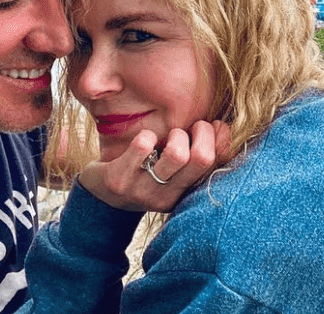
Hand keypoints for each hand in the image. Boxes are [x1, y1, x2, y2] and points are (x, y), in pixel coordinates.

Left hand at [78, 120, 230, 212]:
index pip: (217, 165)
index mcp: (185, 194)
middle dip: (201, 132)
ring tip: (166, 137)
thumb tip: (223, 126)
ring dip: (175, 135)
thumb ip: (195, 153)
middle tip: (189, 128)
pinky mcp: (119, 181)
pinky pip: (143, 146)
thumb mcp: (171, 171)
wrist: (99, 197)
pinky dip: (146, 136)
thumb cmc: (144, 173)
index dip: (221, 139)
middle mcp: (167, 197)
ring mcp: (143, 190)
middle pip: (202, 158)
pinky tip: (143, 141)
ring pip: (177, 154)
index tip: (212, 126)